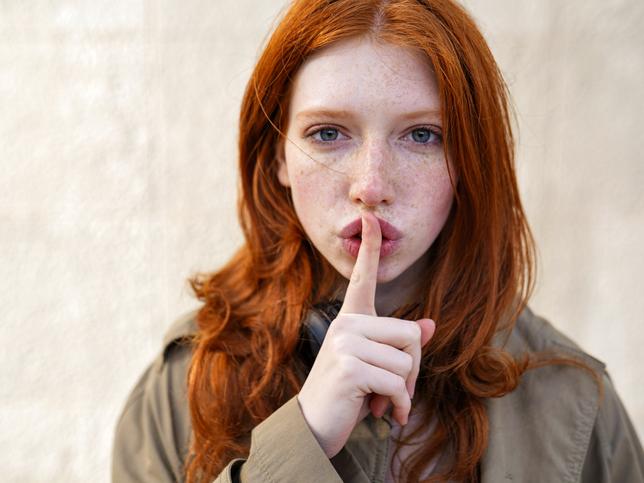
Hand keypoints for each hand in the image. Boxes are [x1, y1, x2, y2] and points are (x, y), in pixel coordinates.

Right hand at [297, 211, 434, 457]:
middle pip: (409, 334)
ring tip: (382, 402)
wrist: (314, 427)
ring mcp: (345, 344)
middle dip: (412, 369)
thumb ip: (399, 345)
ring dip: (404, 391)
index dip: (369, 247)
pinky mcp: (349, 366)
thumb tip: (430, 326)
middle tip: (396, 392)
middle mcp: (346, 325)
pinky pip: (397, 383)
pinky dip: (399, 405)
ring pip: (406, 360)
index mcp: (351, 320)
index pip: (362, 277)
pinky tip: (384, 414)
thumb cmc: (347, 394)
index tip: (369, 217)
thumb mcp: (375, 366)